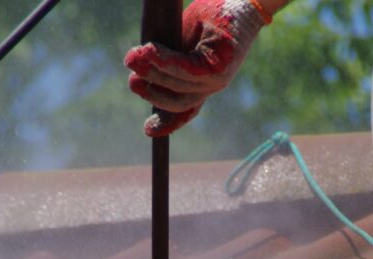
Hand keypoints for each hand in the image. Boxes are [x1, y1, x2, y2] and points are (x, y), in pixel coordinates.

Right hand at [125, 0, 269, 136]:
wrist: (241, 1)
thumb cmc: (213, 16)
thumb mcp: (185, 39)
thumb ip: (169, 57)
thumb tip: (141, 66)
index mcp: (204, 84)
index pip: (184, 111)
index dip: (166, 124)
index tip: (148, 130)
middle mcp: (211, 87)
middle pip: (177, 102)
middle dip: (150, 94)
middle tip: (131, 81)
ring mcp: (217, 80)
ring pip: (179, 85)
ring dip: (154, 73)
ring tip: (134, 59)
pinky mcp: (219, 66)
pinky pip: (187, 69)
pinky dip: (166, 62)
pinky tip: (150, 52)